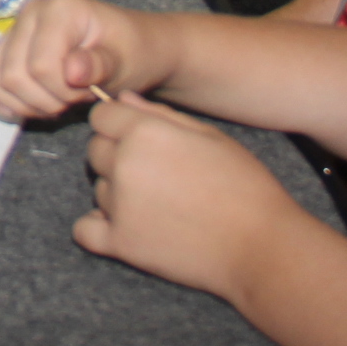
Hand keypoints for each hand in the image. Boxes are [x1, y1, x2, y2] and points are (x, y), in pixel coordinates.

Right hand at [0, 0, 149, 120]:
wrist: (132, 48)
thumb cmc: (132, 53)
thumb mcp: (126, 61)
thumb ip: (99, 65)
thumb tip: (71, 70)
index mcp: (59, 10)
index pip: (40, 66)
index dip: (62, 92)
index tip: (89, 92)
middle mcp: (29, 13)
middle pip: (11, 76)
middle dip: (44, 101)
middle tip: (72, 100)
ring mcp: (13, 30)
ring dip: (22, 103)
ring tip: (53, 102)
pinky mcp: (4, 47)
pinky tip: (23, 107)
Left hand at [74, 92, 314, 301]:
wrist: (261, 245)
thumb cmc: (244, 185)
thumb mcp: (210, 136)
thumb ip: (160, 115)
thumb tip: (124, 100)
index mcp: (144, 132)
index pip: (101, 116)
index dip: (119, 124)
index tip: (140, 138)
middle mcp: (124, 164)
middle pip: (95, 150)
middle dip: (116, 156)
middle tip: (157, 173)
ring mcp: (119, 206)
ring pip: (98, 188)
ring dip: (117, 193)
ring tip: (161, 203)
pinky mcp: (121, 243)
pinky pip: (84, 229)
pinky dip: (99, 227)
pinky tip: (128, 225)